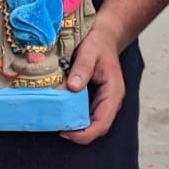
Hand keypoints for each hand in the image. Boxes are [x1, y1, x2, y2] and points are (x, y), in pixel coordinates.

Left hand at [60, 19, 125, 145]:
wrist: (105, 34)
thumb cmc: (99, 41)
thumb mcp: (90, 50)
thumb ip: (83, 67)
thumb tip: (73, 87)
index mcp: (113, 92)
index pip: (102, 123)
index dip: (85, 133)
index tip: (65, 132)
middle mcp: (110, 100)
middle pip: (97, 127)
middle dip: (78, 133)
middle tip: (56, 128)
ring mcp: (102, 100)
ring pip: (91, 122)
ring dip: (75, 126)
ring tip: (55, 121)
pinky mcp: (94, 97)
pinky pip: (85, 113)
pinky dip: (73, 116)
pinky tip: (59, 111)